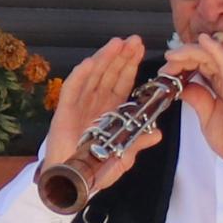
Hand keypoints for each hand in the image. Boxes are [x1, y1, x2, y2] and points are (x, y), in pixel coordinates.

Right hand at [39, 37, 166, 190]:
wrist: (71, 182)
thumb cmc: (95, 169)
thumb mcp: (123, 155)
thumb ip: (138, 142)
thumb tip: (158, 134)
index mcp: (109, 112)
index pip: (121, 83)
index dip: (130, 66)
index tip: (140, 49)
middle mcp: (94, 104)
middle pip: (109, 74)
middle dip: (121, 56)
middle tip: (133, 40)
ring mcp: (79, 106)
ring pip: (93, 76)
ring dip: (104, 58)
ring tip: (116, 43)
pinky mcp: (64, 112)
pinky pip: (72, 90)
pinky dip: (81, 75)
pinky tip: (91, 62)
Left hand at [165, 33, 222, 163]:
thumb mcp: (207, 115)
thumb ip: (197, 98)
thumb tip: (183, 87)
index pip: (201, 64)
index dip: (182, 64)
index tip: (165, 72)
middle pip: (204, 57)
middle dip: (182, 58)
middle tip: (165, 64)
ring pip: (212, 56)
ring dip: (190, 53)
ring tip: (172, 56)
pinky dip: (214, 50)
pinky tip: (203, 41)